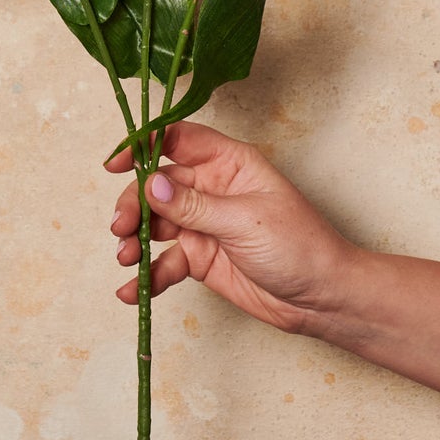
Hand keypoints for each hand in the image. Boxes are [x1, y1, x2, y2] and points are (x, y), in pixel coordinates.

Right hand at [106, 121, 354, 336]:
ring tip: (127, 257)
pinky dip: (147, 275)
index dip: (145, 146)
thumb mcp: (244, 221)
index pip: (178, 140)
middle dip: (135, 204)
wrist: (323, 299)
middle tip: (122, 228)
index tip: (117, 163)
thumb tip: (150, 185)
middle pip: (158, 185)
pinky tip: (133, 291)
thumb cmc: (300, 246)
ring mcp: (204, 224)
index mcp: (228, 164)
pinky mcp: (201, 258)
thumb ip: (194, 205)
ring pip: (156, 222)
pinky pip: (165, 261)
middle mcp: (212, 189)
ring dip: (135, 238)